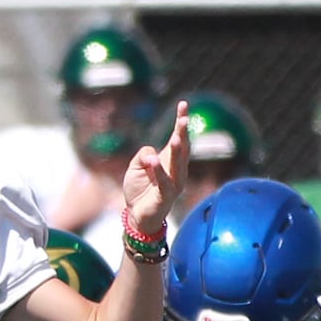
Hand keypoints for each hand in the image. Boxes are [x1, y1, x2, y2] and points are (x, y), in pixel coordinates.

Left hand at [121, 99, 188, 233]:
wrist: (138, 216)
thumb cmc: (139, 189)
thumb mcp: (136, 166)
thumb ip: (143, 154)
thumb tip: (152, 153)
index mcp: (170, 160)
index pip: (179, 137)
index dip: (181, 121)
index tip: (184, 104)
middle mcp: (176, 170)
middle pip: (183, 148)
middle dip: (184, 133)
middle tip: (184, 118)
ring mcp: (174, 183)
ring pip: (178, 165)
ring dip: (178, 151)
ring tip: (177, 136)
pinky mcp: (166, 196)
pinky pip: (164, 182)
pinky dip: (158, 171)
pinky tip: (153, 160)